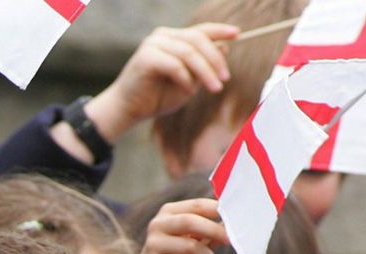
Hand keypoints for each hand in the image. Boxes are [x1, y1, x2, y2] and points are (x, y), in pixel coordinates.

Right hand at [84, 23, 237, 141]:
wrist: (127, 111)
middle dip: (215, 60)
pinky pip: (174, 65)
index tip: (238, 34)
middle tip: (225, 78)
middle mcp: (162, 36)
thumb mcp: (188, 82)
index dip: (220, 30)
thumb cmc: (156, 98)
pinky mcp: (145, 58)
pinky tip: (188, 91)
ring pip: (188, 52)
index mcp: (172, 39)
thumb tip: (224, 48)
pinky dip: (185, 78)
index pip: (200, 30)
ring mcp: (152, 45)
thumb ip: (203, 66)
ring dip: (205, 71)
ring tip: (215, 88)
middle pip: (197, 39)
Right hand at [121, 198, 226, 253]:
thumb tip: (234, 224)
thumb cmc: (178, 248)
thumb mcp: (193, 235)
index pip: (197, 205)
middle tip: (229, 240)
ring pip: (190, 247)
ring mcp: (153, 243)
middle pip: (190, 222)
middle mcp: (158, 224)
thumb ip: (211, 228)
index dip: (217, 211)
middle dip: (214, 231)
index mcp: (169, 211)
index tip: (234, 219)